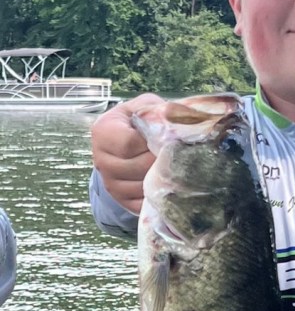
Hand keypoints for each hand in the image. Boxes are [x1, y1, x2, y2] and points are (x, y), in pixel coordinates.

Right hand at [91, 93, 164, 213]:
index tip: (166, 139)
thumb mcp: (145, 106)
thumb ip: (155, 110)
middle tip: (177, 155)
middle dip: (160, 161)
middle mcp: (100, 160)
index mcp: (103, 132)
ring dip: (161, 178)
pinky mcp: (121, 200)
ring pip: (141, 187)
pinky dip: (158, 196)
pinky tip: (167, 184)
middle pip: (137, 167)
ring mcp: (109, 183)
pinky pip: (142, 203)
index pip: (129, 143)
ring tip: (173, 168)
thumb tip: (173, 120)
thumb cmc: (141, 122)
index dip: (152, 143)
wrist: (129, 144)